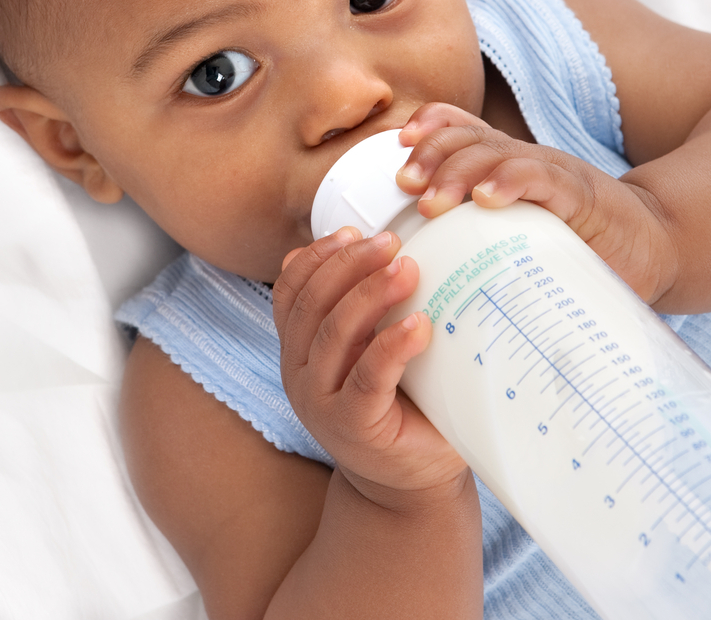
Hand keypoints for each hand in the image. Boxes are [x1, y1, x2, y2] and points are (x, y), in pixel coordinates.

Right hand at [273, 228, 469, 504]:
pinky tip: (420, 325)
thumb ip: (367, 310)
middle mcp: (299, 372)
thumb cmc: (402, 402)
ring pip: (334, 335)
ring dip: (370, 294)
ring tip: (408, 269)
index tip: (354, 230)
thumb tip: (387, 250)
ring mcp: (321, 402)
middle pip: (312, 304)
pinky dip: (392, 345)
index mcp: (299, 347)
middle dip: (349, 264)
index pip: (291, 290)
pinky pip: (367, 378)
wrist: (412, 481)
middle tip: (391, 241)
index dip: (317, 256)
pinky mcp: (353, 427)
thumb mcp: (373, 348)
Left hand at [397, 103, 679, 305]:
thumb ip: (476, 242)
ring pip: (495, 153)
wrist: (650, 249)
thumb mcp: (517, 239)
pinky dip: (510, 182)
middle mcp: (522, 162)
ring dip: (457, 171)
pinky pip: (540, 178)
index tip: (400, 145)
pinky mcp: (579, 196)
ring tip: (431, 201)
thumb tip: (418, 278)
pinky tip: (486, 199)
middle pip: (467, 139)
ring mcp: (550, 174)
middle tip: (405, 184)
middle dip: (430, 154)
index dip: (430, 126)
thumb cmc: (575, 248)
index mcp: (504, 167)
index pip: (461, 128)